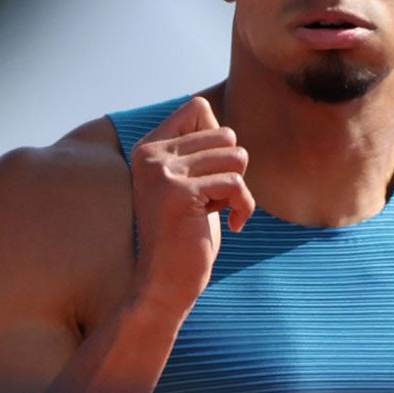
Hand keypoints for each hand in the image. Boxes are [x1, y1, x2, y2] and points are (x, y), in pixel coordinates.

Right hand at [127, 96, 254, 313]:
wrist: (165, 283)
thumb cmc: (186, 235)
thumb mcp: (187, 184)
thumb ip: (196, 150)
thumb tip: (213, 116)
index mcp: (149, 149)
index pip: (198, 109)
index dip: (217, 141)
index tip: (207, 176)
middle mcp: (151, 156)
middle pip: (225, 133)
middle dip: (232, 169)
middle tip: (214, 199)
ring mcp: (162, 173)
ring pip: (236, 156)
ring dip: (238, 188)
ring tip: (217, 211)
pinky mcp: (179, 194)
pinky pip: (237, 184)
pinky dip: (244, 207)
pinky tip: (232, 225)